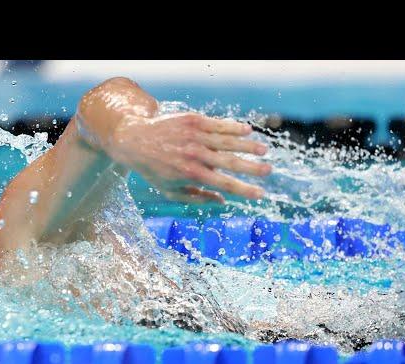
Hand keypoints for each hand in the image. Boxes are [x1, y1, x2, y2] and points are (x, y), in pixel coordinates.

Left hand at [107, 112, 270, 202]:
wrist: (135, 140)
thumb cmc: (154, 170)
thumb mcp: (170, 190)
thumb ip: (197, 198)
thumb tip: (222, 201)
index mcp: (192, 174)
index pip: (225, 184)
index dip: (245, 190)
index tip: (261, 194)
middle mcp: (195, 154)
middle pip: (231, 162)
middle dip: (252, 168)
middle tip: (269, 171)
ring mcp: (195, 135)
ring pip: (228, 140)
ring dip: (248, 145)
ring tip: (264, 150)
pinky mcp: (193, 120)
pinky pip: (218, 124)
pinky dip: (233, 127)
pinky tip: (248, 130)